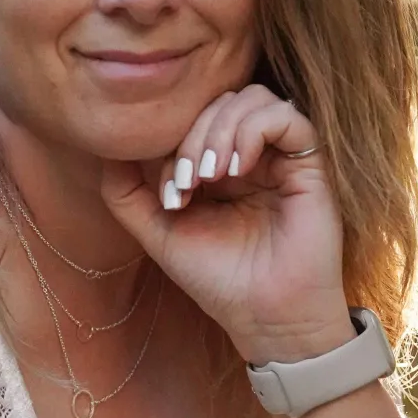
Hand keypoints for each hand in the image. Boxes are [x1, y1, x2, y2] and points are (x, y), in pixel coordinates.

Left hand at [100, 84, 352, 364]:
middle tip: (188, 181)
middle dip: (193, 133)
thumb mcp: (158, 232)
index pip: (192, 117)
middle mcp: (251, 154)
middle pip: (219, 101)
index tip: (169, 187)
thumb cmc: (218, 279)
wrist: (266, 318)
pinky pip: (286, 115)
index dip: (173, 138)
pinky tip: (238, 168)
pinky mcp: (310, 164)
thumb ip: (126, 193)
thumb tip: (107, 149)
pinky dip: (254, 130)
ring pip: (251, 99)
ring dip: (219, 130)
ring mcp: (280, 157)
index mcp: (217, 165)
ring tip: (211, 175)